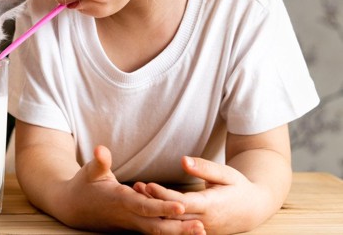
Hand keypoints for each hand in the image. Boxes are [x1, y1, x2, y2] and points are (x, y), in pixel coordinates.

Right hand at [62, 146, 205, 233]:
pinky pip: (154, 231)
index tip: (182, 206)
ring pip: (158, 232)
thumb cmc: (83, 186)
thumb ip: (99, 162)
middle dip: (179, 229)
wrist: (73, 209)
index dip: (163, 208)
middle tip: (202, 227)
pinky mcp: (134, 226)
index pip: (145, 207)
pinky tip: (187, 230)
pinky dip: (170, 232)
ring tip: (202, 231)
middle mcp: (128, 216)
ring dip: (178, 233)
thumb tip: (101, 149)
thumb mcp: (89, 171)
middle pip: (156, 227)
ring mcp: (132, 224)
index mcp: (120, 201)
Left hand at [133, 156, 259, 232]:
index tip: (148, 185)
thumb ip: (204, 168)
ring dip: (155, 211)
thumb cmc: (238, 187)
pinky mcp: (198, 232)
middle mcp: (205, 221)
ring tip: (137, 194)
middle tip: (135, 190)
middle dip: (153, 204)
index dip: (164, 195)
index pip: (182, 203)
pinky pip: (178, 227)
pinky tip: (149, 206)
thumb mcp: (226, 173)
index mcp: (212, 206)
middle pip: (174, 215)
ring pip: (174, 223)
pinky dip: (163, 217)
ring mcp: (201, 229)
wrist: (253, 209)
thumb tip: (183, 160)